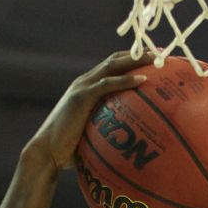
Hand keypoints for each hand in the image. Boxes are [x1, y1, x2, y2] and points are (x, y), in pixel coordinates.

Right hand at [25, 49, 150, 173]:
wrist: (46, 153)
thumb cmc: (68, 152)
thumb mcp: (91, 137)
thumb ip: (107, 134)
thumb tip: (128, 148)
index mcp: (86, 89)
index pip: (111, 67)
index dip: (131, 60)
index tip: (153, 61)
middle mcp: (84, 83)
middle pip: (114, 60)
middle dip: (138, 54)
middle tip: (161, 54)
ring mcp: (82, 87)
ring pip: (112, 65)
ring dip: (135, 60)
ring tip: (156, 59)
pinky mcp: (81, 96)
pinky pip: (107, 84)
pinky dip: (125, 80)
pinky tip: (143, 78)